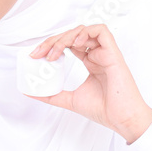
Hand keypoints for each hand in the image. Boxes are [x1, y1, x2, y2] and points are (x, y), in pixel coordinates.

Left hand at [26, 23, 151, 143]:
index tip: (36, 56)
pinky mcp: (113, 53)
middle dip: (53, 40)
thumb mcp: (70, 100)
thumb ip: (52, 94)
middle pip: (72, 36)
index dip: (51, 45)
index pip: (69, 44)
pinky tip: (74, 44)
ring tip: (54, 52)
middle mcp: (97, 55)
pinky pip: (101, 30)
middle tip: (38, 53)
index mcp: (90, 62)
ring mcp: (105, 52)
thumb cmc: (104, 110)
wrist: (121, 119)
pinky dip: (85, 32)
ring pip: (83, 31)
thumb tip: (30, 92)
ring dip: (65, 37)